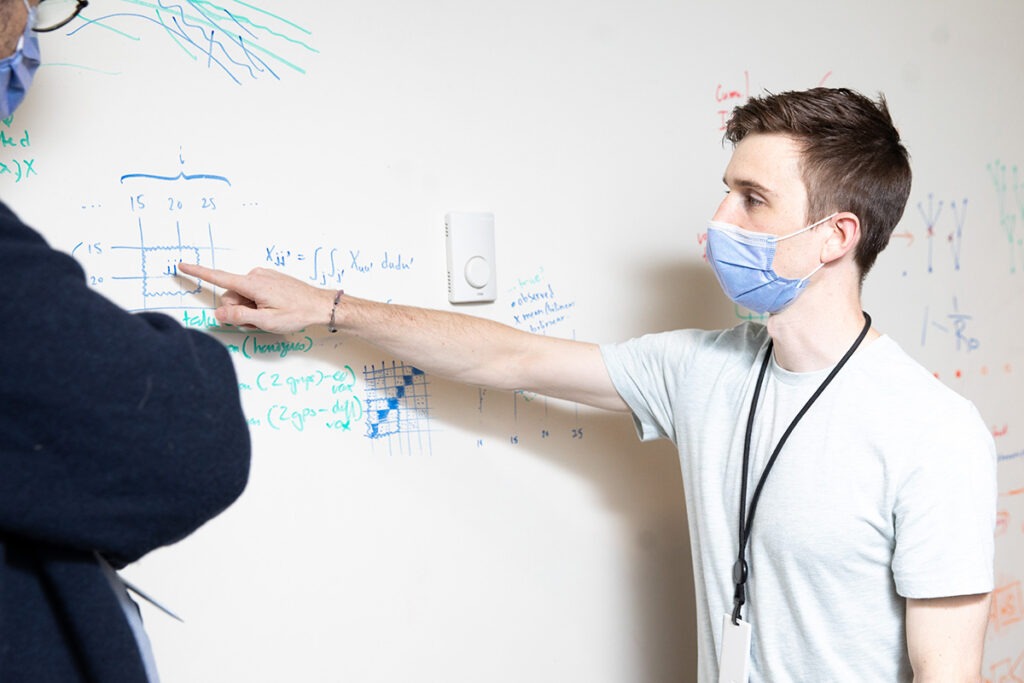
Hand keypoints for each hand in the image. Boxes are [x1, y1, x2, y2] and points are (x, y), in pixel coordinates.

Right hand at [177, 263, 336, 334]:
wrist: (320, 305)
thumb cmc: (297, 312)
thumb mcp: (265, 321)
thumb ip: (239, 317)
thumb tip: (219, 313)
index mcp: (251, 283)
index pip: (217, 277)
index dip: (198, 272)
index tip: (181, 265)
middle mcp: (255, 276)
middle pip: (230, 296)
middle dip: (238, 311)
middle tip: (258, 321)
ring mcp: (263, 276)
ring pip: (242, 296)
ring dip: (249, 309)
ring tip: (268, 316)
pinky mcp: (269, 279)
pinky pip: (253, 293)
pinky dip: (257, 304)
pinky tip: (273, 310)